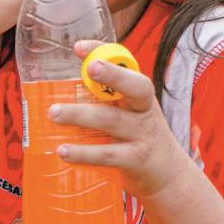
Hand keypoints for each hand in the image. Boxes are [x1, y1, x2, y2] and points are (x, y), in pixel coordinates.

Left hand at [49, 40, 189, 200]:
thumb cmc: (139, 136)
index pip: (126, 64)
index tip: (79, 47)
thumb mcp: (130, 112)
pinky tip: (63, 151)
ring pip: (112, 120)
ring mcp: (142, 135)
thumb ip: (104, 96)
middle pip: (136, 88)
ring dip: (81, 115)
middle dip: (113, 75)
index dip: (104, 52)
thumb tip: (62, 83)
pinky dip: (84, 153)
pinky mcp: (135, 160)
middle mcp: (145, 110)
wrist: (169, 176)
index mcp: (140, 94)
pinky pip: (108, 155)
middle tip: (88, 67)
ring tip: (53, 113)